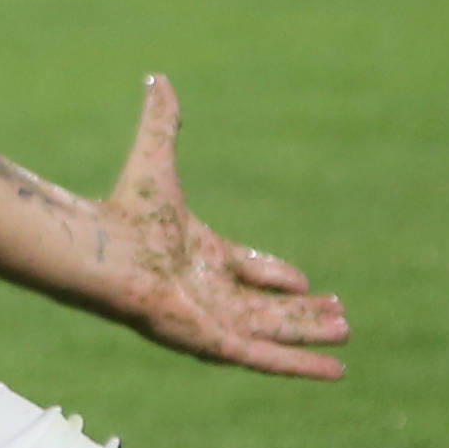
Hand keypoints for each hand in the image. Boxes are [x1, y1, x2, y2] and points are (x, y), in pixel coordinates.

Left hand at [87, 76, 346, 380]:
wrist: (102, 249)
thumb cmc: (125, 209)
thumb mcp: (157, 159)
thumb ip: (163, 122)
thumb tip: (157, 76)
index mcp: (197, 254)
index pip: (246, 268)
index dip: (276, 275)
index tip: (306, 281)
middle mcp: (205, 290)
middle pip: (264, 307)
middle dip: (302, 313)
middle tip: (341, 314)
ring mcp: (211, 320)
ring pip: (272, 332)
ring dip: (308, 334)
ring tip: (347, 333)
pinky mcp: (216, 343)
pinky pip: (267, 359)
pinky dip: (300, 365)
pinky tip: (335, 371)